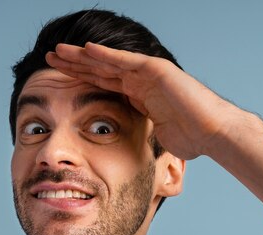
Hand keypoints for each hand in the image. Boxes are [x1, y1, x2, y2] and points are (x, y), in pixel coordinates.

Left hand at [46, 42, 244, 159]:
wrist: (212, 133)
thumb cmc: (191, 138)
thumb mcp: (154, 137)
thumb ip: (139, 136)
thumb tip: (129, 156)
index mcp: (137, 96)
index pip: (102, 84)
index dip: (79, 80)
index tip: (56, 80)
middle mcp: (140, 81)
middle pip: (99, 70)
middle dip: (74, 64)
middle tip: (50, 58)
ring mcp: (147, 73)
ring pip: (107, 62)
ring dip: (82, 56)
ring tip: (58, 51)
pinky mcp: (156, 70)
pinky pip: (125, 61)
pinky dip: (105, 55)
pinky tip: (85, 49)